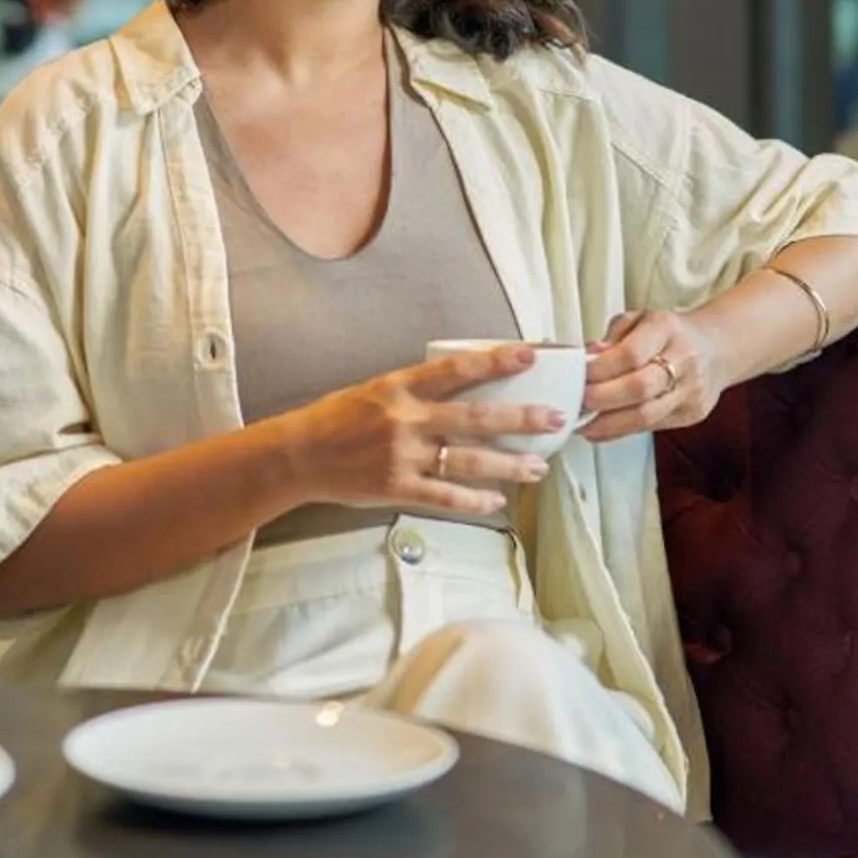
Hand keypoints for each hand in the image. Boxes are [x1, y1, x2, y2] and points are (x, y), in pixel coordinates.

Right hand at [273, 345, 569, 518]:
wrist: (301, 455)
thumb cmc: (339, 417)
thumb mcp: (377, 389)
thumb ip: (419, 390)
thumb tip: (469, 383)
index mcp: (400, 387)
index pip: (457, 369)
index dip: (496, 362)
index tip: (531, 356)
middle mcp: (405, 420)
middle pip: (476, 418)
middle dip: (521, 419)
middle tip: (557, 418)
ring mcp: (403, 457)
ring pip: (469, 461)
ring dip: (510, 465)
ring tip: (539, 467)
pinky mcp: (398, 489)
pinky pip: (445, 495)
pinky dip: (474, 500)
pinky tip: (498, 501)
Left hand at [581, 309, 728, 441]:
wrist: (717, 348)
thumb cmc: (670, 333)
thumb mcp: (639, 319)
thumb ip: (613, 337)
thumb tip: (587, 357)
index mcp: (667, 328)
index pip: (632, 353)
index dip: (601, 370)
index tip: (578, 377)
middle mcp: (684, 359)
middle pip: (640, 388)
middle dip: (603, 399)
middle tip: (577, 404)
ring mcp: (692, 390)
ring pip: (647, 415)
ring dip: (609, 423)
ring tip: (583, 424)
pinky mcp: (693, 414)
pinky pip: (652, 427)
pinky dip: (622, 430)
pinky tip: (601, 430)